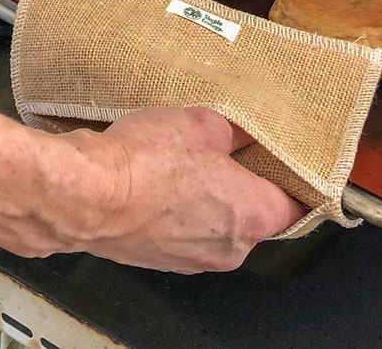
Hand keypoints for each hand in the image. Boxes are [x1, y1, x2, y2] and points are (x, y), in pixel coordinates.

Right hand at [58, 107, 307, 273]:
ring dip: (207, 197)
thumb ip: (236, 129)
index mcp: (253, 216)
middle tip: (225, 148)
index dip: (292, 176)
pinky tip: (158, 179)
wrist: (85, 195)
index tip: (284, 159)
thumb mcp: (202, 122)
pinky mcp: (159, 259)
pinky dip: (177, 210)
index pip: (297, 204)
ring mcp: (192, 259)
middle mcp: (229, 248)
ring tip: (183, 160)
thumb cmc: (144, 163)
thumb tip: (246, 129)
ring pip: (216, 223)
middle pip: (254, 214)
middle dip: (242, 181)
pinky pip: (183, 231)